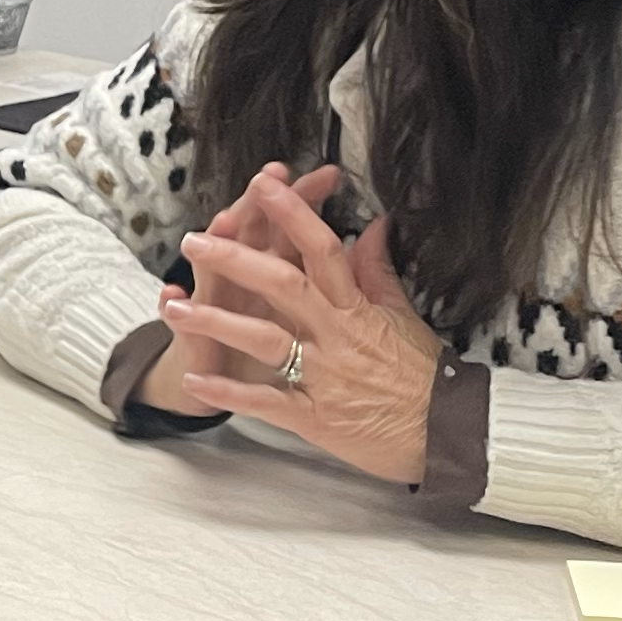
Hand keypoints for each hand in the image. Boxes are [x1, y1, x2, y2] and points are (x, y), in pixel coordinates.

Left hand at [158, 163, 443, 485]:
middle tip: (195, 240)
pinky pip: (267, 401)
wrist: (447, 434)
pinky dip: (230, 391)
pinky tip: (196, 379)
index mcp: (356, 308)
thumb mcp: (404, 317)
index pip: (323, 250)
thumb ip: (380, 271)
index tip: (265, 186)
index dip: (293, 215)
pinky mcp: (314, 416)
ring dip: (217, 323)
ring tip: (174, 310)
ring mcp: (323, 375)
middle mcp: (336, 335)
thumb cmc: (425, 376)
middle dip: (236, 260)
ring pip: (266, 340)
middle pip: (283, 286)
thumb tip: (375, 225)